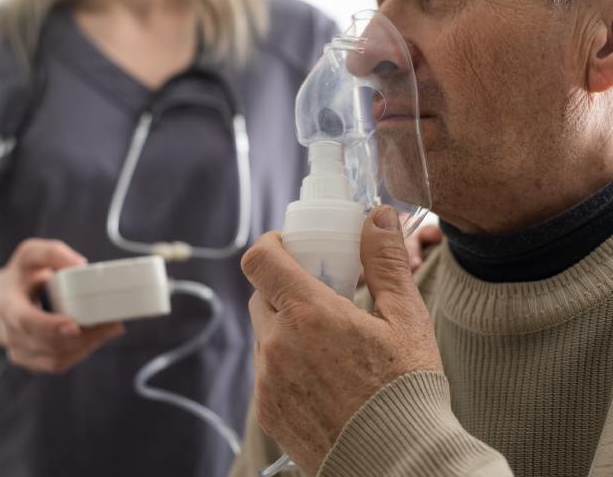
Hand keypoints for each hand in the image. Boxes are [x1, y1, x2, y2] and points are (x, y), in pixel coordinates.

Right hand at [0, 239, 124, 373]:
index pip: (26, 321)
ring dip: (86, 346)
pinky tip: (96, 339)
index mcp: (8, 305)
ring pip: (55, 359)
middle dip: (83, 337)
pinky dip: (80, 353)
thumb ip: (53, 253)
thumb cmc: (23, 275)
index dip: (50, 327)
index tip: (75, 325)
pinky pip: (57, 364)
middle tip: (112, 325)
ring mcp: (19, 350)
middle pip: (48, 344)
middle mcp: (10, 332)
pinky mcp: (32, 360)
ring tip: (109, 329)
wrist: (5, 298)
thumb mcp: (31, 253)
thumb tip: (80, 264)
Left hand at [241, 206, 442, 475]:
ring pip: (263, 332)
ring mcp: (268, 379)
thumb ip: (385, 262)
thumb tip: (377, 215)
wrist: (397, 463)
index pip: (260, 260)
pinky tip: (320, 375)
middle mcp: (277, 344)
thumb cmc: (406, 390)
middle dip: (284, 285)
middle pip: (261, 294)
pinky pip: (265, 369)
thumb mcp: (406, 319)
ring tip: (325, 340)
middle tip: (319, 293)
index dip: (270, 244)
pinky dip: (284, 360)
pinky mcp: (267, 409)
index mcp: (309, 314)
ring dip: (284, 324)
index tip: (289, 245)